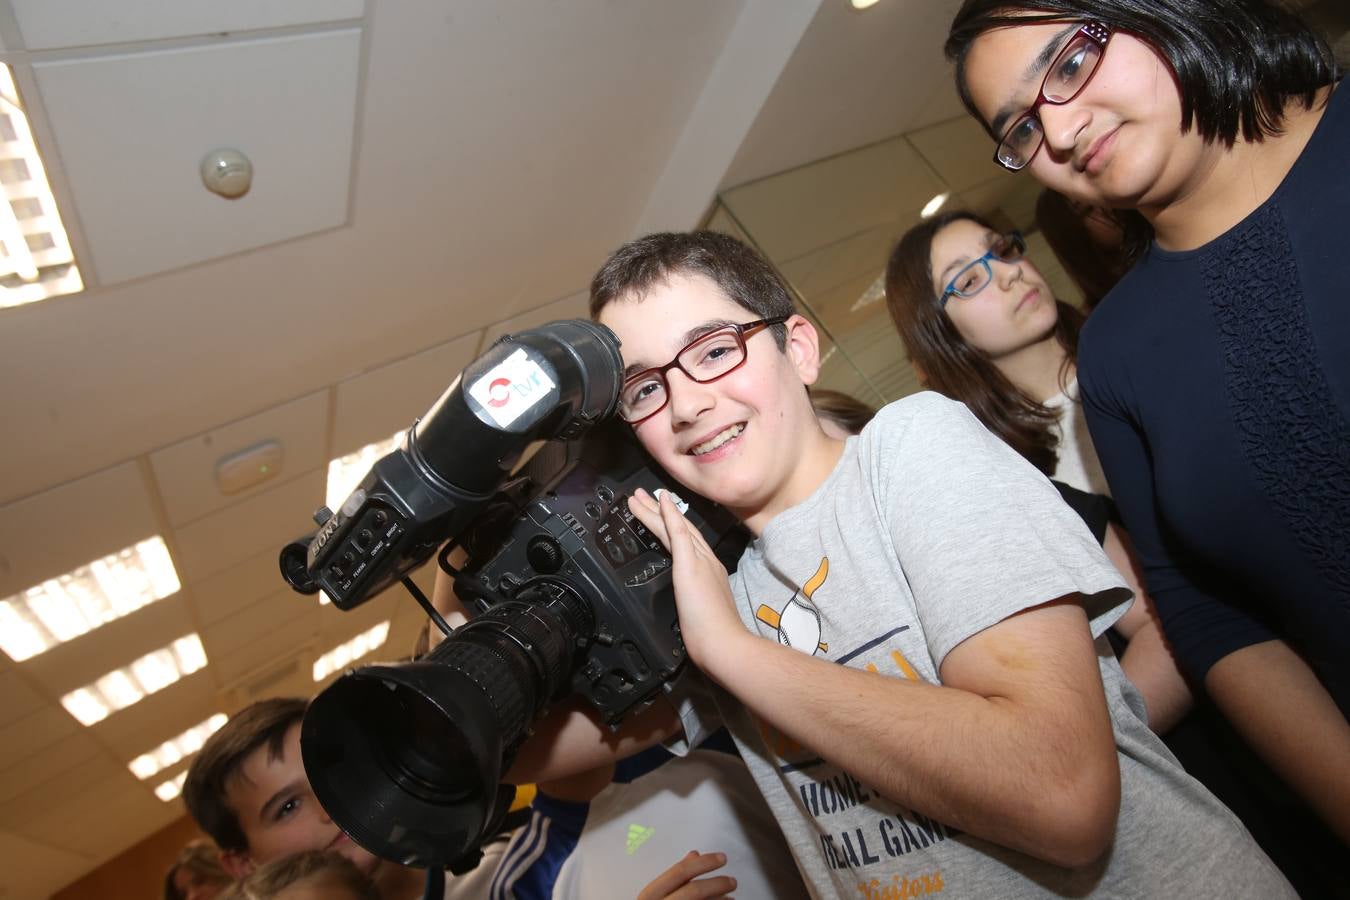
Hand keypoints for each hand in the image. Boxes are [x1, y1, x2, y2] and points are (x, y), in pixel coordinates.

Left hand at [627, 488, 742, 665]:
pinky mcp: (691, 565)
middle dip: (661, 511)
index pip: (689, 541)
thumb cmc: (715, 636)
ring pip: (675, 526)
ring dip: (655, 509)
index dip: (674, 524)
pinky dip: (669, 514)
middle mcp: (707, 561)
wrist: (724, 643)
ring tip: (638, 497)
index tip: (662, 512)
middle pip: (681, 528)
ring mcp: (700, 560)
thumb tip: (689, 602)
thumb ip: (696, 600)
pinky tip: (660, 501)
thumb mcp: (703, 611)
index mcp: (711, 571)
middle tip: (643, 496)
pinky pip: (678, 533)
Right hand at [637, 850, 735, 899]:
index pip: (680, 873)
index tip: (721, 858)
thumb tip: (694, 855)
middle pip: (693, 891)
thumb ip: (674, 877)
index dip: (704, 863)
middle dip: (717, 884)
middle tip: (732, 881)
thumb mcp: (658, 895)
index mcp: (649, 896)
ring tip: (731, 898)